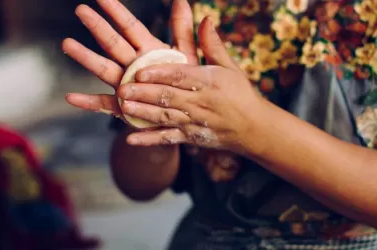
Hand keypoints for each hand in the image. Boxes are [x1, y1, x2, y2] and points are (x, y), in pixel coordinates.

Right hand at [63, 0, 197, 117]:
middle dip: (98, 27)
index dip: (117, 11)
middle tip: (80, 10)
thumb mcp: (187, 54)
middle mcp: (132, 65)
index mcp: (148, 50)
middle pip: (113, 43)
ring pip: (103, 69)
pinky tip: (71, 97)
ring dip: (86, 57)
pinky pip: (103, 105)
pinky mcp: (122, 107)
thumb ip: (182, 29)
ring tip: (68, 44)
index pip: (130, 26)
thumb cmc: (184, 84)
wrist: (182, 116)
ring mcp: (125, 85)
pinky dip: (87, 102)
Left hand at [119, 17, 265, 153]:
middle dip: (144, 93)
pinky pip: (168, 139)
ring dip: (143, 113)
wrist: (254, 128)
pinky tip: (130, 139)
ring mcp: (194, 122)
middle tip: (122, 88)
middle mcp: (201, 103)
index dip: (160, 74)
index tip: (140, 71)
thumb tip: (205, 18)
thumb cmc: (240, 93)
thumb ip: (212, 45)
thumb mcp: (229, 67)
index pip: (181, 76)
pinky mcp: (191, 138)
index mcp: (209, 82)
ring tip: (123, 107)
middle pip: (169, 97)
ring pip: (165, 118)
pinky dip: (149, 140)